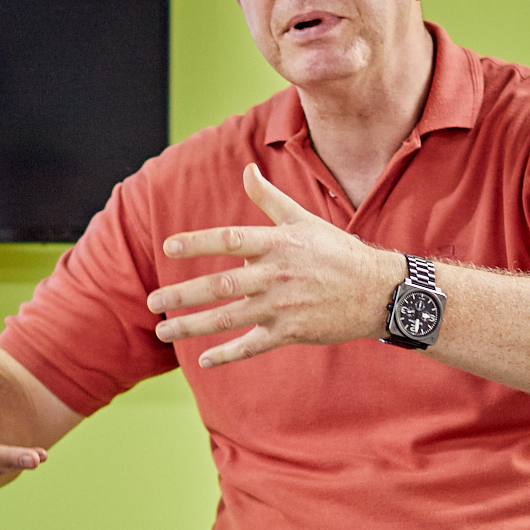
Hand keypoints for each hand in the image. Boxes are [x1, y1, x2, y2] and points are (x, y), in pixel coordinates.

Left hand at [146, 163, 407, 367]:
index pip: (229, 240)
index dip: (197, 243)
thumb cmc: (338, 252)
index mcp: (277, 244)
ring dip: (192, 325)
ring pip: (228, 318)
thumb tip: (247, 169)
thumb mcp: (304, 220)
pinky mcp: (291, 331)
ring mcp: (282, 306)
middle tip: (152, 300)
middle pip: (220, 285)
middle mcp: (276, 275)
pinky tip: (204, 359)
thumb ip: (269, 199)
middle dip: (182, 294)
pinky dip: (227, 354)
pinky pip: (252, 345)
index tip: (168, 248)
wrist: (377, 290)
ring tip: (162, 330)